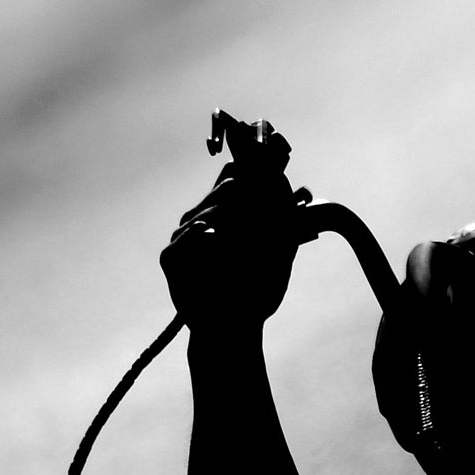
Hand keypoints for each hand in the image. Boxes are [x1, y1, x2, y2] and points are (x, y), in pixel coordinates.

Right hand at [160, 117, 316, 330]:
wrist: (236, 330)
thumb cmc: (257, 293)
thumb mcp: (278, 256)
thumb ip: (285, 226)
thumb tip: (302, 191)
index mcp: (229, 218)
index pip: (235, 183)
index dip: (248, 165)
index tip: (263, 144)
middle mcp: (205, 223)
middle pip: (219, 195)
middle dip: (237, 182)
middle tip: (256, 166)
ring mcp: (186, 242)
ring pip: (200, 214)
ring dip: (220, 204)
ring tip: (237, 190)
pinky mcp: (173, 263)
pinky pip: (181, 245)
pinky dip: (196, 237)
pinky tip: (210, 229)